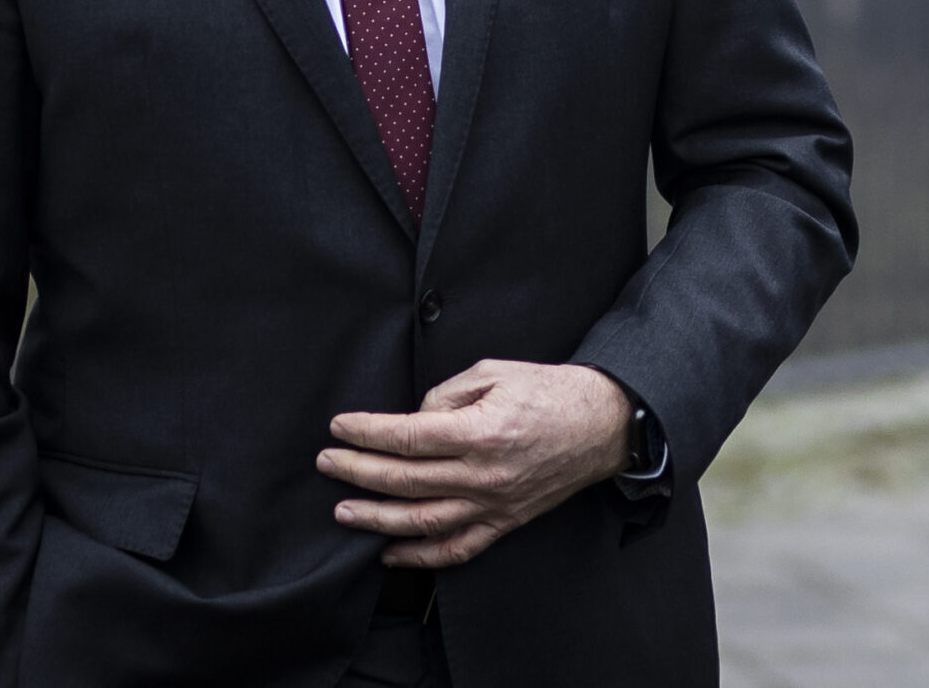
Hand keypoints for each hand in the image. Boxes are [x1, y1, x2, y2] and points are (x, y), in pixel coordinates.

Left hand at [318, 360, 633, 568]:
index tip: (339, 426)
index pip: (407, 436)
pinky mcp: (505, 523)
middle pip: (405, 480)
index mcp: (480, 431)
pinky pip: (456, 549)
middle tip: (327, 462)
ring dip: (377, 518)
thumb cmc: (549, 392)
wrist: (601, 425)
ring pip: (422, 522)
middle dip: (357, 471)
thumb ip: (446, 395)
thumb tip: (414, 420)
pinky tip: (388, 552)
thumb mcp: (494, 372)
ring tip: (343, 510)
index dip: (366, 432)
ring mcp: (493, 505)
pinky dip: (419, 556)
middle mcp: (483, 475)